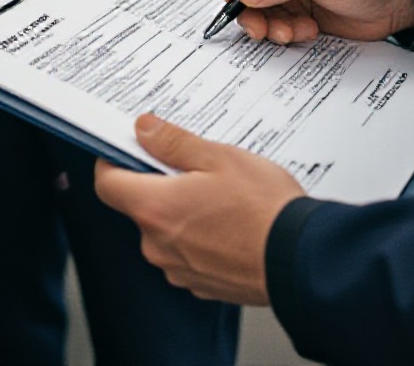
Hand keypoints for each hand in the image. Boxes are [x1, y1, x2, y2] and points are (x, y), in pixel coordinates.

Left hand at [94, 115, 303, 304]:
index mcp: (154, 209)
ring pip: (164, 230)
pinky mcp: (202, 284)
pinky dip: (199, 237)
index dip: (112, 162)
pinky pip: (187, 253)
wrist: (306, 262)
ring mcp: (180, 269)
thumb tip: (143, 128)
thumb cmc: (265, 209)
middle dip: (158, 184)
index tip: (128, 149)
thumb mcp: (218, 157)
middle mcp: (158, 245)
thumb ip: (172, 142)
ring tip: (219, 197)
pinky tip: (228, 224)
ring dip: (181, 212)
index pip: (107, 184)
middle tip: (192, 169)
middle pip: (139, 205)